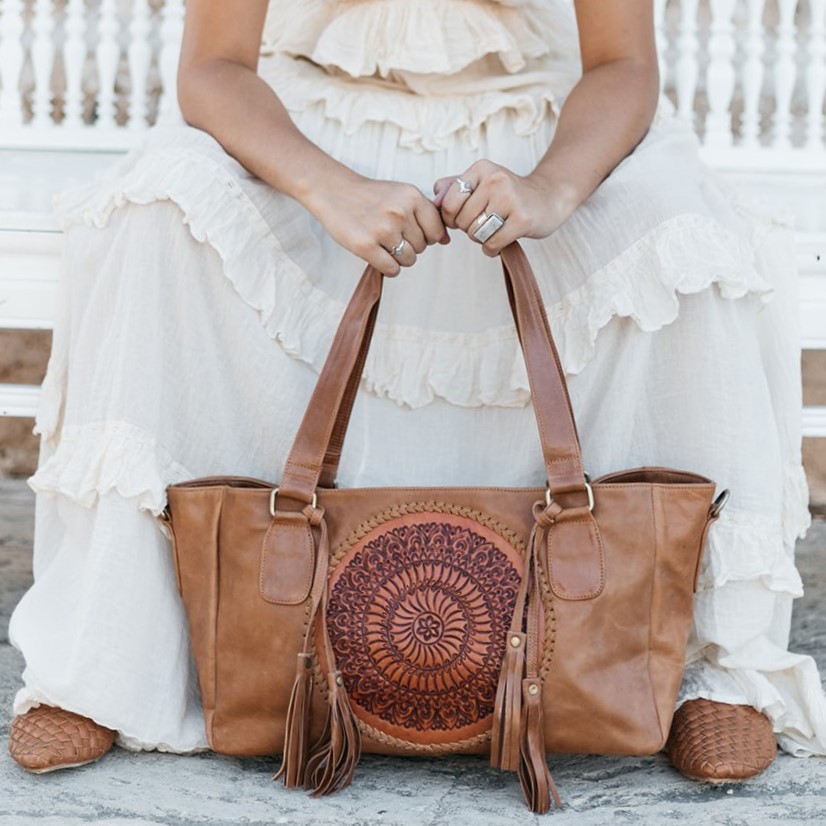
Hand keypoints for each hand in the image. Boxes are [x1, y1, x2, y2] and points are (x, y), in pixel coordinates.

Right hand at [304, 169, 447, 275]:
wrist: (334, 191)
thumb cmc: (371, 197)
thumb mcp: (402, 194)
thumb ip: (425, 214)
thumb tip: (446, 241)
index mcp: (413, 197)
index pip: (437, 231)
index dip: (426, 236)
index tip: (410, 231)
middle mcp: (400, 212)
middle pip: (423, 248)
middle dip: (410, 246)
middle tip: (391, 235)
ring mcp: (383, 229)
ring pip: (409, 260)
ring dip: (398, 258)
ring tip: (383, 244)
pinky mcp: (366, 246)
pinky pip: (392, 269)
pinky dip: (388, 267)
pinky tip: (377, 254)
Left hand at [433, 161, 573, 255]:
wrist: (549, 197)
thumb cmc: (509, 194)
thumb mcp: (482, 182)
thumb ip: (453, 187)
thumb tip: (434, 199)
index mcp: (481, 169)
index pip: (449, 202)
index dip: (452, 217)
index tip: (463, 218)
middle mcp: (495, 180)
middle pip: (462, 221)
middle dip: (469, 228)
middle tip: (485, 224)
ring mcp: (510, 199)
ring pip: (475, 234)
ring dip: (481, 239)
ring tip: (494, 230)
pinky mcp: (522, 220)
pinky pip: (492, 244)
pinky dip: (492, 249)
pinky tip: (502, 240)